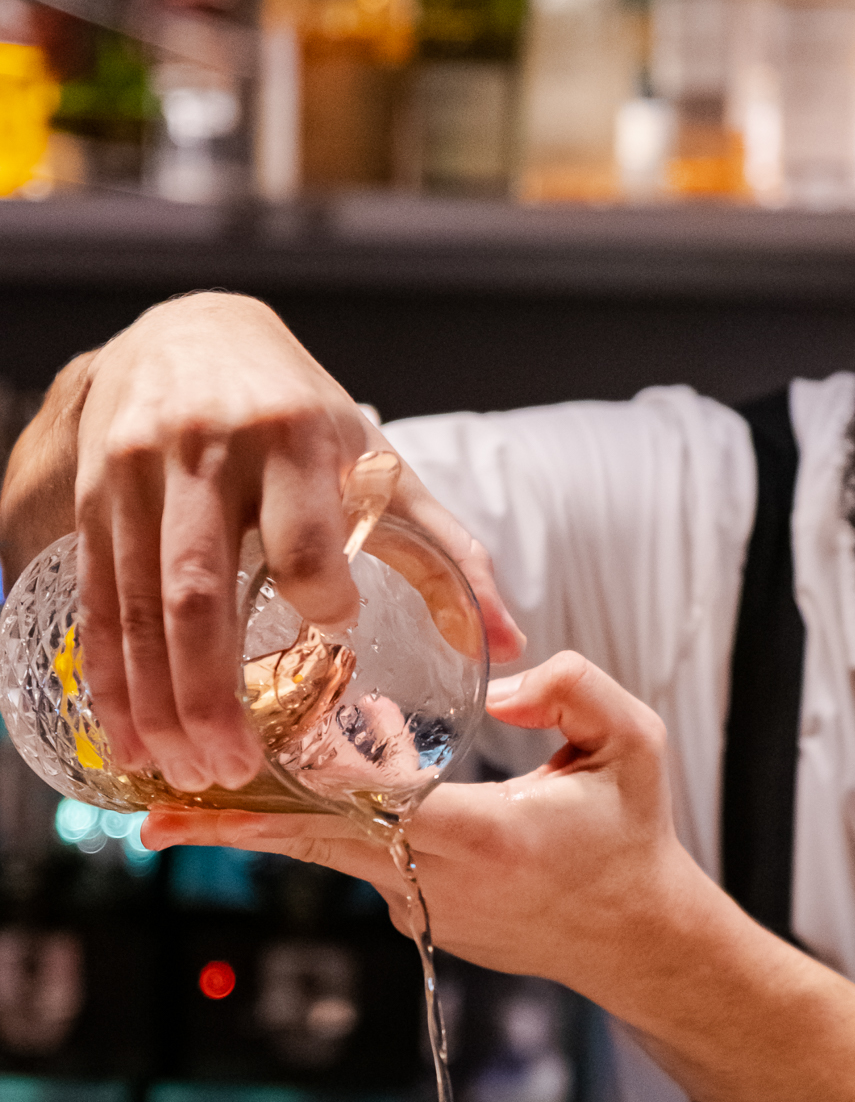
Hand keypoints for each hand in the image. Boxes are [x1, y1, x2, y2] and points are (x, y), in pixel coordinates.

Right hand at [1, 293, 522, 796]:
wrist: (190, 331)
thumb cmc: (301, 415)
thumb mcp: (379, 466)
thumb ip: (447, 552)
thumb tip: (513, 641)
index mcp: (293, 437)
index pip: (303, 536)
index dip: (320, 596)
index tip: (338, 639)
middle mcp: (206, 452)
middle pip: (201, 590)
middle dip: (213, 692)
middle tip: (234, 766)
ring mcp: (138, 475)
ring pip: (139, 605)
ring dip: (158, 702)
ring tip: (188, 771)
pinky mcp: (95, 499)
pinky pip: (100, 601)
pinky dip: (110, 678)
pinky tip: (130, 738)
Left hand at [140, 652, 703, 1001]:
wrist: (640, 938)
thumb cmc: (634, 836)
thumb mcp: (632, 743)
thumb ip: (571, 687)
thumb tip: (499, 682)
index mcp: (488, 836)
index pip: (377, 808)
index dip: (303, 787)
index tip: (236, 773)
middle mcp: (443, 884)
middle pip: (320, 845)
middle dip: (236, 827)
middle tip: (152, 817)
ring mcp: (427, 911)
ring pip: (333, 853)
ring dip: (275, 817)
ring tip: (199, 792)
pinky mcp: (423, 921)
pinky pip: (361, 862)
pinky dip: (333, 823)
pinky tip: (325, 768)